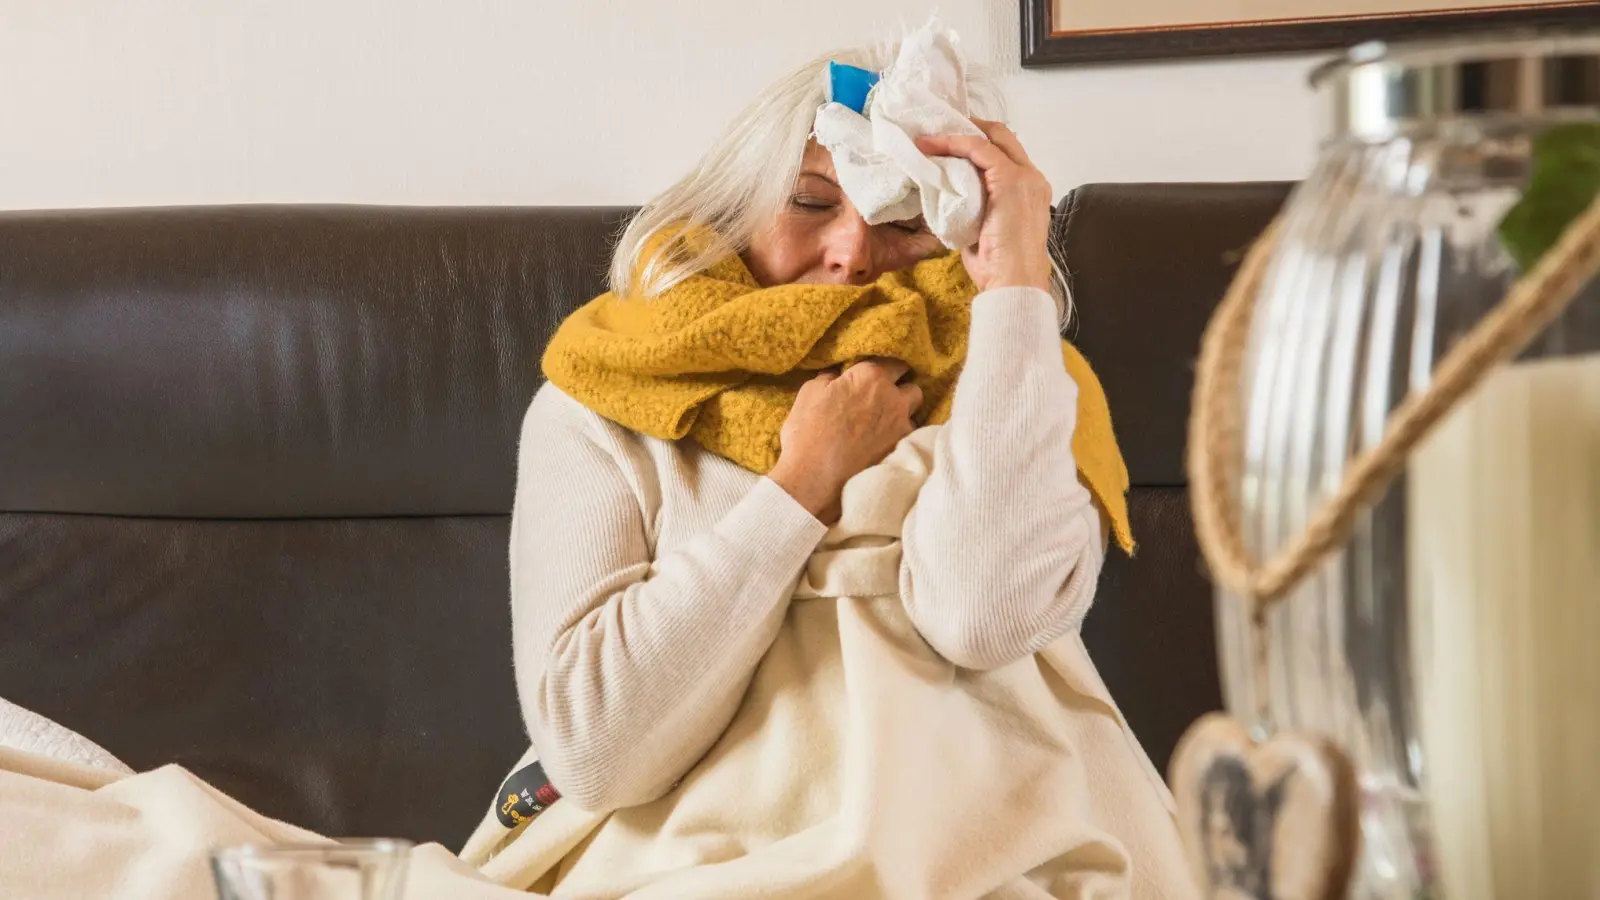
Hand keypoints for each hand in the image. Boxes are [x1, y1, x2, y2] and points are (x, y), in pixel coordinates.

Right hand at [768, 360, 923, 522]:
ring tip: (885, 425)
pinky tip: (884, 444)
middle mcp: (893, 397)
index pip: (895, 362)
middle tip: (884, 400)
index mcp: (870, 376)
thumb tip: (837, 376)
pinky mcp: (902, 451)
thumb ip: (830, 379)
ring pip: (914, 413)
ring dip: (903, 415)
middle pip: (912, 387)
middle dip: (901, 390)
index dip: (887, 369)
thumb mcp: (809, 393)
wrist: (814, 481)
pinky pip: (910, 438)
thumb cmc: (807, 433)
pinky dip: (900, 438)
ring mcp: (901, 426)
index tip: (879, 375)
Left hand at [915, 119, 1053, 293]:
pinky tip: (930, 146)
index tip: (951, 141)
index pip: (1007, 153)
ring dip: (955, 134)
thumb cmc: (998, 268)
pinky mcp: (1010, 180)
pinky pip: (977, 149)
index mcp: (1030, 190)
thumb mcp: (984, 229)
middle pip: (1002, 137)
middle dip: (970, 128)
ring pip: (989, 139)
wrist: (1014, 282)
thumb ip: (975, 207)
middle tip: (938, 129)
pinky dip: (952, 143)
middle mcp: (1032, 178)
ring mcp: (1024, 177)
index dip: (980, 141)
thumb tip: (949, 197)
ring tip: (928, 138)